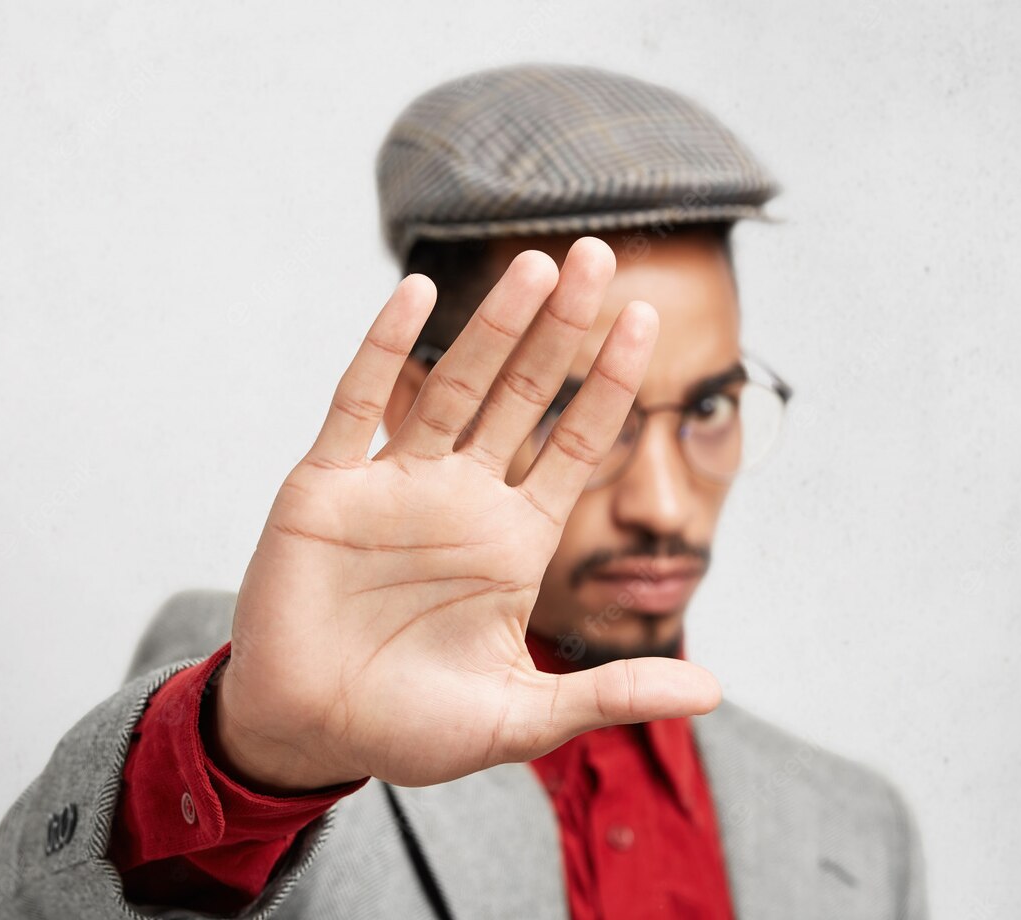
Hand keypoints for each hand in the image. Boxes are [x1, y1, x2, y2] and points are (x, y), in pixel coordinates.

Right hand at [214, 238, 721, 791]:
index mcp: (513, 541)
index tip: (646, 320)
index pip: (576, 444)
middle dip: (562, 329)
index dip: (610, 383)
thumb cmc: (411, 728)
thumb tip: (713, 692)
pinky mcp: (327, 487)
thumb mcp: (521, 719)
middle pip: (524, 395)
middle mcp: (462, 499)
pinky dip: (384, 349)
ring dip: (493, 326)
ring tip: (536, 266)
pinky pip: (359, 403)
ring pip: (453, 386)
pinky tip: (416, 295)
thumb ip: (610, 694)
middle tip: (600, 256)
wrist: (306, 734)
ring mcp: (394, 485)